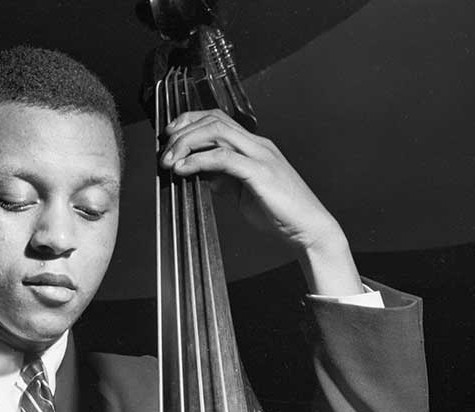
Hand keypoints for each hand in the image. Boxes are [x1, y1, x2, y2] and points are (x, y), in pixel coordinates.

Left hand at [160, 109, 362, 295]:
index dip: (190, 121)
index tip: (170, 135)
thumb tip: (197, 172)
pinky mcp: (260, 172)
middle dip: (183, 131)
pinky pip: (224, 158)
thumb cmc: (280, 212)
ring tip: (170, 161)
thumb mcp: (242, 191)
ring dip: (187, 144)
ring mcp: (261, 155)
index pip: (218, 118)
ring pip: (217, 132)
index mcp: (255, 146)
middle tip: (165, 150)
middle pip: (213, 120)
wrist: (309, 229)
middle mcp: (258, 144)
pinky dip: (198, 161)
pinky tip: (184, 169)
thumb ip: (222, 178)